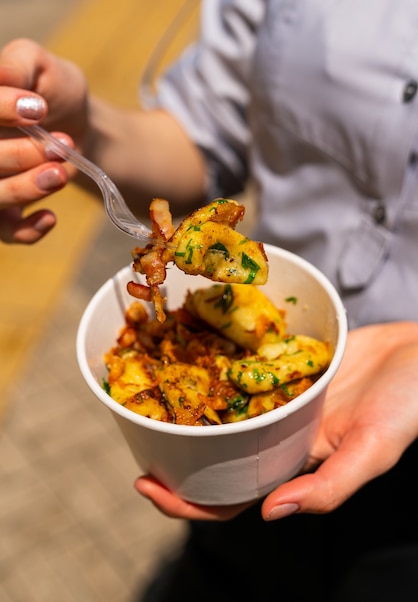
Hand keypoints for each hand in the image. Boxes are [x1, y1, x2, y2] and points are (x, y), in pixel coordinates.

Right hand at [0, 38, 86, 242]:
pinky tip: (49, 216)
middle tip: (60, 145)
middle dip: (19, 155)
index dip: (1, 111)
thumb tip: (0, 76)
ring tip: (60, 173)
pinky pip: (5, 233)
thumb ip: (17, 65)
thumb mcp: (38, 66)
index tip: (38, 107)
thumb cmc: (52, 91)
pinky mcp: (4, 214)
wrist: (79, 126)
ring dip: (25, 188)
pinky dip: (27, 230)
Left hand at [134, 321, 417, 520]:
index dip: (187, 501)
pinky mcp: (284, 363)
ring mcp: (279, 398)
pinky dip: (217, 366)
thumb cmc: (408, 404)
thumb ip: (331, 487)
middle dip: (174, 452)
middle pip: (214, 453)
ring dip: (190, 407)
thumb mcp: (375, 449)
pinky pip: (243, 368)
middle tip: (138, 429)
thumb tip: (272, 513)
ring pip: (224, 410)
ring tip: (154, 391)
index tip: (146, 484)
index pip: (230, 496)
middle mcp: (278, 434)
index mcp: (293, 463)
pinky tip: (192, 351)